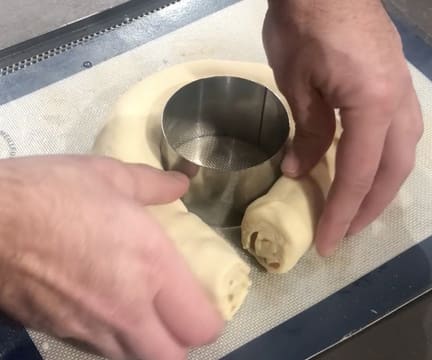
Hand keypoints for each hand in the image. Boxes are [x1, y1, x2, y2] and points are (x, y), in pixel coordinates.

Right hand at [0, 156, 221, 359]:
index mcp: (151, 266)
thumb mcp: (111, 176)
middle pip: (172, 357)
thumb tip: (182, 183)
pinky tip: (99, 305)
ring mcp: (90, 329)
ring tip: (138, 308)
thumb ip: (154, 185)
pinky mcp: (59, 334)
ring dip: (144, 341)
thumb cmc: (54, 192)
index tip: (200, 301)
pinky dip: (110, 338)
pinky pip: (98, 350)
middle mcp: (127, 308)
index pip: (200, 325)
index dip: (207, 320)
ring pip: (134, 358)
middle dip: (179, 340)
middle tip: (173, 312)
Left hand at [264, 0, 422, 254]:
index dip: (340, 212)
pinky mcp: (396, 81)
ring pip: (402, 153)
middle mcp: (400, 103)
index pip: (358, 174)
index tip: (325, 243)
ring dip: (381, 186)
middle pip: (392, 171)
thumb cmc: (304, 24)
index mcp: (375, 105)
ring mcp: (403, 90)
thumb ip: (307, 132)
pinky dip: (384, 159)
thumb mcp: (296, 84)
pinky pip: (399, 132)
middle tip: (343, 231)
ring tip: (356, 207)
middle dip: (369, 207)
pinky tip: (368, 166)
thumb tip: (299, 171)